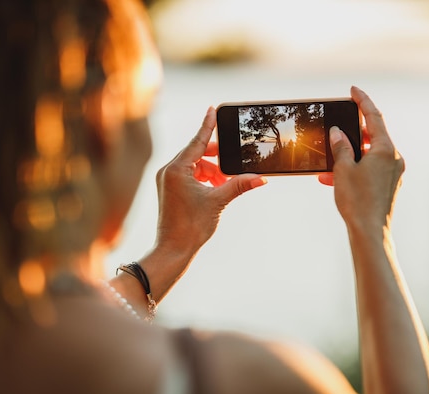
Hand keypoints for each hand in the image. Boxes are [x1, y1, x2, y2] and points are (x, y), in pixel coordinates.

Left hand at [154, 107, 266, 254]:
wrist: (173, 250)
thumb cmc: (191, 227)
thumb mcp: (218, 202)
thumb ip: (239, 185)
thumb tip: (261, 178)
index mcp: (176, 169)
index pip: (197, 141)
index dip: (208, 125)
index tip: (213, 108)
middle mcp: (168, 171)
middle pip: (196, 152)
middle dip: (216, 157)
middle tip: (233, 160)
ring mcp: (167, 180)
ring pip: (194, 165)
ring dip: (212, 170)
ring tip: (226, 182)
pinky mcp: (170, 189)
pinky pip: (189, 175)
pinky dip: (204, 178)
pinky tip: (216, 187)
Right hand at [318, 86, 404, 231]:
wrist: (370, 231)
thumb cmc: (357, 200)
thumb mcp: (343, 169)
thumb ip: (341, 147)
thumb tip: (338, 133)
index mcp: (386, 149)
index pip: (374, 116)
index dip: (363, 101)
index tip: (353, 90)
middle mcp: (394, 159)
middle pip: (373, 135)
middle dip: (354, 131)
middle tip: (339, 125)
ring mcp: (393, 173)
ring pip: (370, 154)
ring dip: (350, 153)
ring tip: (330, 158)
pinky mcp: (388, 186)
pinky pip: (371, 169)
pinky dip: (355, 167)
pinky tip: (334, 177)